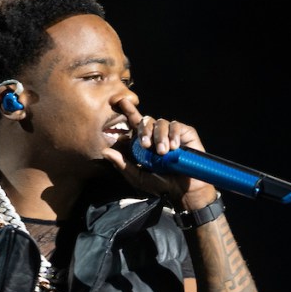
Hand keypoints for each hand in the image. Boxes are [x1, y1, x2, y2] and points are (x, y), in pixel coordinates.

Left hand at [102, 97, 218, 211]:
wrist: (184, 190)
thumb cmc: (161, 184)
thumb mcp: (138, 177)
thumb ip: (122, 165)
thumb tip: (105, 151)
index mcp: (144, 142)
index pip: (134, 123)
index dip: (128, 110)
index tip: (119, 101)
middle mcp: (156, 135)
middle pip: (146, 121)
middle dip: (144, 131)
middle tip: (146, 146)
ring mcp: (170, 132)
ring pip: (160, 122)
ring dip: (159, 137)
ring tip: (163, 153)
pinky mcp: (185, 132)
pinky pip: (175, 125)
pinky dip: (173, 135)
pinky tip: (174, 147)